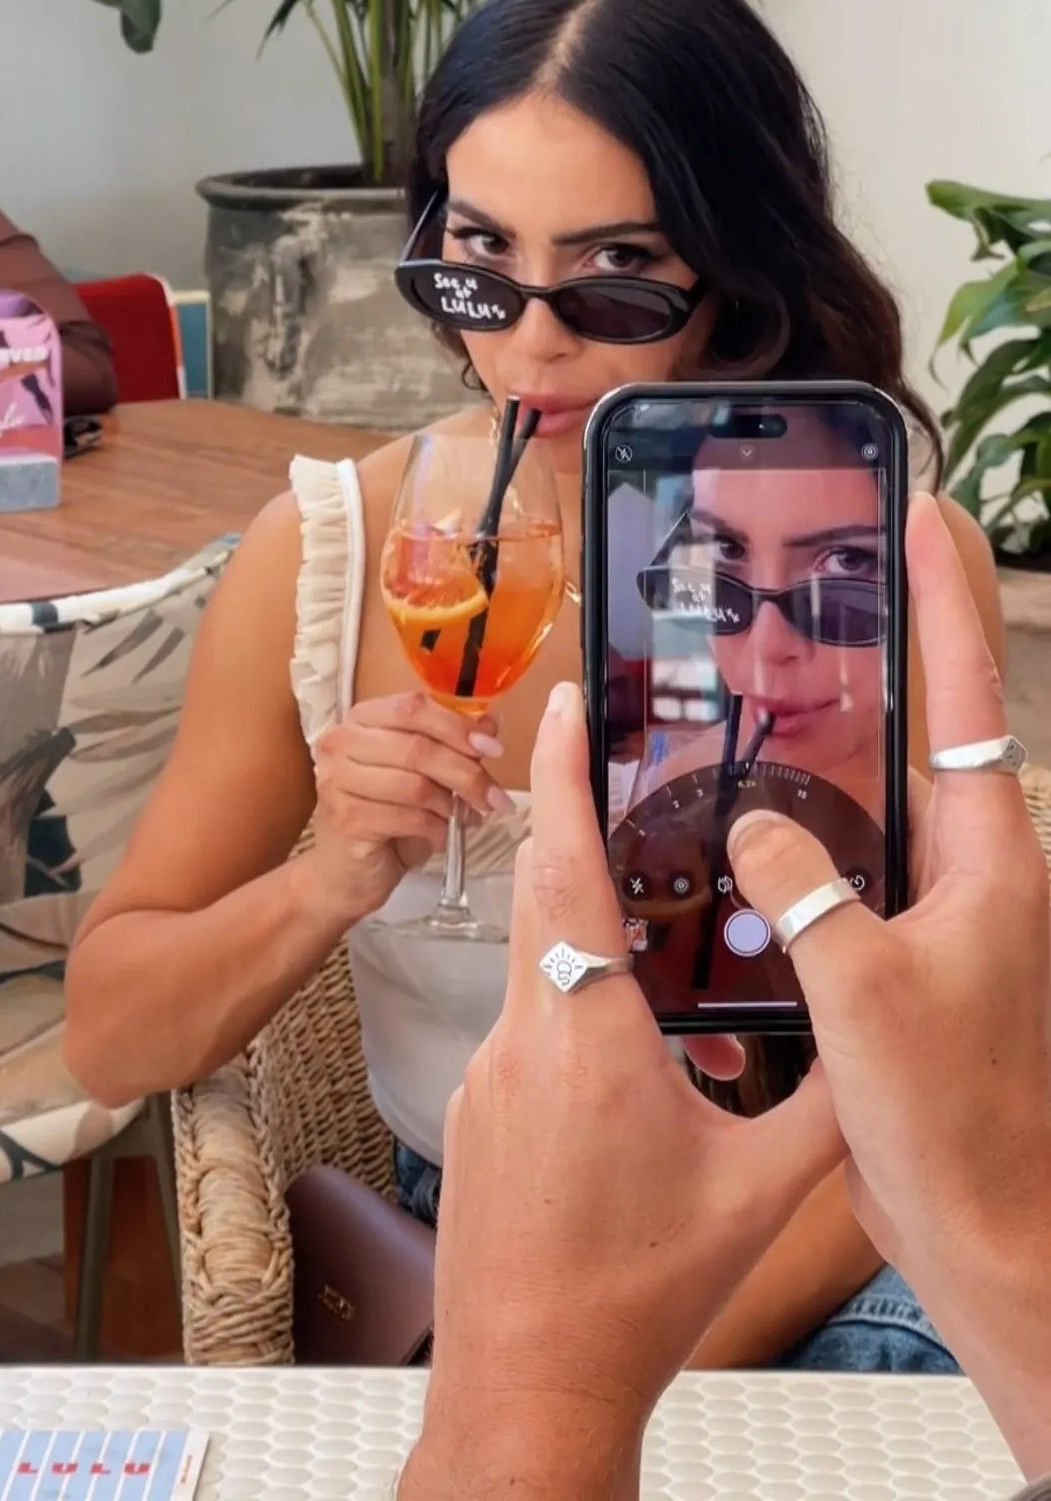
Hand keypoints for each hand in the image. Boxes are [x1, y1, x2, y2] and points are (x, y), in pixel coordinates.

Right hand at [310, 691, 509, 920]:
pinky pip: (408, 818)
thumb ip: (453, 744)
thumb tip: (491, 722)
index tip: (491, 748)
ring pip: (416, 785)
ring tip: (466, 817)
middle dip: (466, 773)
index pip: (413, 707)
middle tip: (495, 796)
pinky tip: (443, 835)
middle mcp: (342, 743)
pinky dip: (437, 829)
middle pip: (418, 748)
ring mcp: (338, 781)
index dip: (457, 726)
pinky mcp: (345, 819)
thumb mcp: (424, 774)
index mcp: (362, 719)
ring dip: (453, 805)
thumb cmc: (386, 816)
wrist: (349, 871)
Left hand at [405, 683, 840, 1498]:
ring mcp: (485, 1077)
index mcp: (589, 1036)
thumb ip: (827, 1106)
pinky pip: (529, 1033)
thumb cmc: (635, 1294)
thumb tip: (869, 1043)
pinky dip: (578, 1023)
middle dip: (582, 835)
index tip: (557, 708)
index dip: (562, 778)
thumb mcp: (761, 1195)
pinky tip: (635, 1087)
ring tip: (675, 1000)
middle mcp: (522, 1040)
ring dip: (600, 955)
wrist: (530, 1383)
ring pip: (543, 972)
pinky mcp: (474, 1114)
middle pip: (546, 898)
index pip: (566, 869)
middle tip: (620, 786)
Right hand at [728, 491, 1050, 1474]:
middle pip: (936, 724)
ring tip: (779, 682)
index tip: (923, 512)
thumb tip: (760, 823)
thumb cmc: (956, 1124)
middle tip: (838, 572)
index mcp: (994, 859)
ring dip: (846, 739)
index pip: (967, 693)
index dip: (945, 595)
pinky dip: (816, 830)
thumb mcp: (860, 991)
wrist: (993, 1237)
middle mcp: (982, 872)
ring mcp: (949, 914)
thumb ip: (803, 891)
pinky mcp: (912, 959)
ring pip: (890, 797)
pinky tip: (755, 828)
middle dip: (899, 641)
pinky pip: (858, 867)